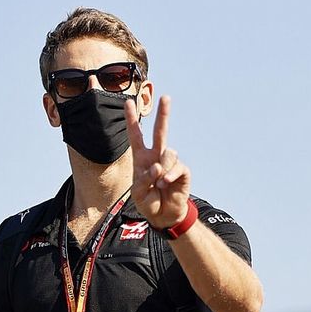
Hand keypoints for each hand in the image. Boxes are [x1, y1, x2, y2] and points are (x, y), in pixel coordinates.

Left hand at [125, 95, 190, 228]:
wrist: (164, 215)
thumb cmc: (148, 201)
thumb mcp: (138, 192)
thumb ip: (144, 178)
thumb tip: (158, 166)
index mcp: (142, 158)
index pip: (136, 135)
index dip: (132, 119)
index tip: (128, 102)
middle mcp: (156, 156)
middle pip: (160, 131)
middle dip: (163, 114)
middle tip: (166, 97)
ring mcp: (170, 163)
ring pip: (168, 153)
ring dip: (162, 169)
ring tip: (159, 184)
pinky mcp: (182, 171)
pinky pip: (177, 167)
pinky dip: (170, 176)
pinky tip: (166, 183)